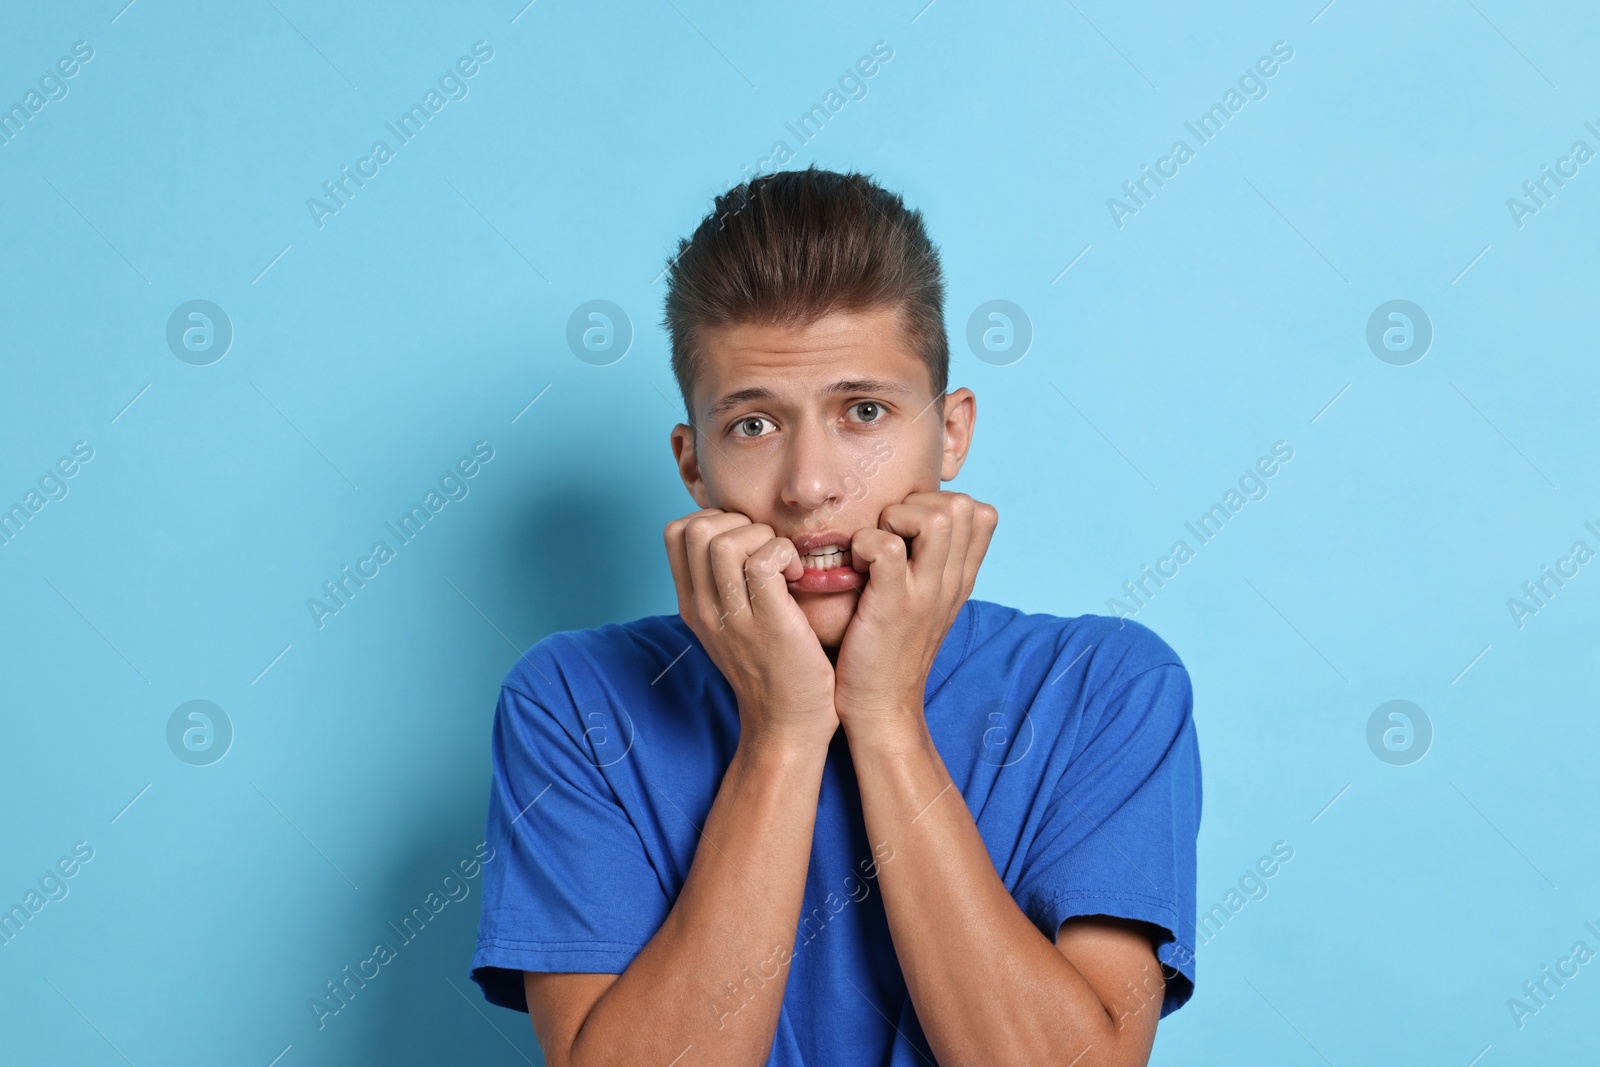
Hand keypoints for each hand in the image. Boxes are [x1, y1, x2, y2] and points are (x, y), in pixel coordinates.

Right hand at [664, 508, 839, 751]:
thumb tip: (737, 538)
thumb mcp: (730, 627)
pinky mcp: (768, 623)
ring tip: (784, 565)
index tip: (746, 543)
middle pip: (697, 528)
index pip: (676, 532)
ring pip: (725, 541)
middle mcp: (703, 608)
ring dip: (763, 538)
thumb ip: (724, 586)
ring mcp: (732, 617)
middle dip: (739, 522)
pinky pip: (763, 561)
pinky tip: (798, 577)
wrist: (786, 725)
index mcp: (692, 604)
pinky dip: (785, 554)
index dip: (714, 519)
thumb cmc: (771, 670)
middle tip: (767, 551)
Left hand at [833, 491, 997, 739]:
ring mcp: (925, 593)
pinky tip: (855, 566)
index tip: (909, 528)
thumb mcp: (927, 606)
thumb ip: (931, 567)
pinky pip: (886, 546)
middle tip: (889, 534)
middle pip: (963, 505)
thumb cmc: (891, 652)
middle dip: (918, 503)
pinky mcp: (893, 606)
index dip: (941, 503)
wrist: (883, 709)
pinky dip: (865, 543)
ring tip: (875, 547)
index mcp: (960, 579)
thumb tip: (912, 524)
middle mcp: (951, 582)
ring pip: (936, 518)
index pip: (982, 513)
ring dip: (895, 518)